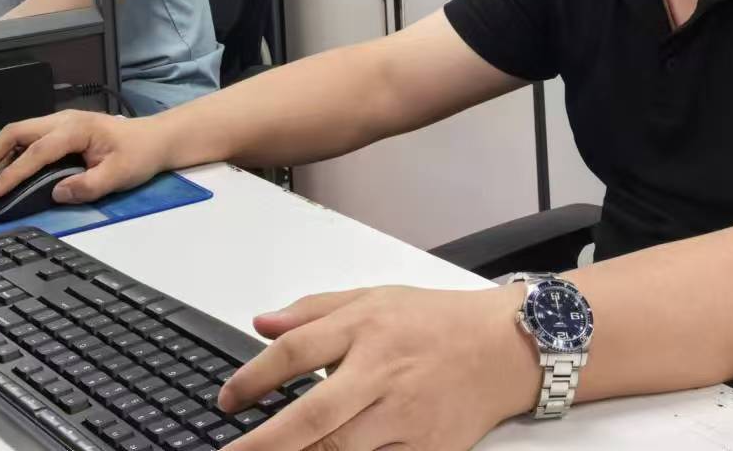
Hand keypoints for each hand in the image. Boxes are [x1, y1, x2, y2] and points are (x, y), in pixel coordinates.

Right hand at [0, 109, 170, 204]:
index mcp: (76, 129)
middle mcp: (62, 121)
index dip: (13, 173)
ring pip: (16, 134)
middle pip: (14, 133)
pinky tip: (0, 173)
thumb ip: (88, 186)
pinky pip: (26, 139)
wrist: (153, 139)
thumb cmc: (139, 154)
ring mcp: (59, 123)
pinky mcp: (58, 131)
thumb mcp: (119, 175)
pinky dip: (8, 154)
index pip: (36, 152)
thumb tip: (56, 193)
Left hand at [218, 283, 536, 450]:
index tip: (227, 399)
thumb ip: (314, 310)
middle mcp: (382, 372)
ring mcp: (404, 416)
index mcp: (366, 328)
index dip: (253, 379)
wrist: (504, 348)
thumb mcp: (374, 297)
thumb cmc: (436, 321)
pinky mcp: (426, 448)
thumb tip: (260, 322)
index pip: (296, 352)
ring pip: (341, 450)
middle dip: (264, 443)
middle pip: (312, 415)